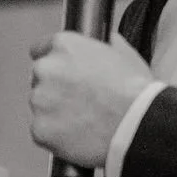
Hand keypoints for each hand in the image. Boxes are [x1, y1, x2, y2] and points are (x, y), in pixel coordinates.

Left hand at [29, 31, 152, 170]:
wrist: (137, 127)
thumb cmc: (136, 94)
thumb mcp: (128, 58)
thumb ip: (111, 46)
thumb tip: (111, 40)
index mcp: (64, 46)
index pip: (40, 49)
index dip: (55, 63)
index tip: (61, 73)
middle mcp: (46, 69)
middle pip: (40, 79)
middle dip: (55, 89)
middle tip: (80, 101)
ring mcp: (39, 100)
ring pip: (40, 106)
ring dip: (54, 112)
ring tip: (84, 121)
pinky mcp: (39, 128)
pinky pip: (42, 130)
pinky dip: (55, 135)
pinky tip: (78, 136)